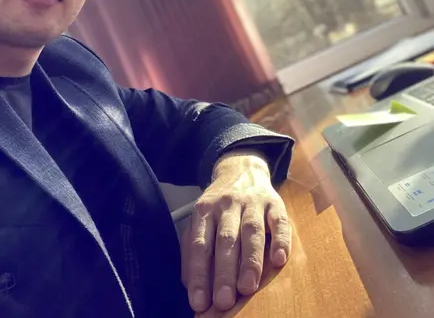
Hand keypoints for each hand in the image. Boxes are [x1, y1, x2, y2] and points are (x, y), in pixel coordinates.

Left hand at [181, 150, 290, 312]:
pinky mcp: (275, 203)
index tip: (198, 302)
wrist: (241, 170)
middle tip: (224, 301)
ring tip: (248, 287)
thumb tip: (191, 286)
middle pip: (226, 239)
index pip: (201, 244)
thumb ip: (193, 250)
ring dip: (250, 260)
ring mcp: (252, 202)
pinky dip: (280, 240)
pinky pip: (279, 221)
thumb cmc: (220, 207)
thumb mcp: (201, 221)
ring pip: (251, 231)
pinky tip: (279, 260)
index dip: (199, 274)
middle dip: (224, 272)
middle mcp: (228, 204)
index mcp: (206, 211)